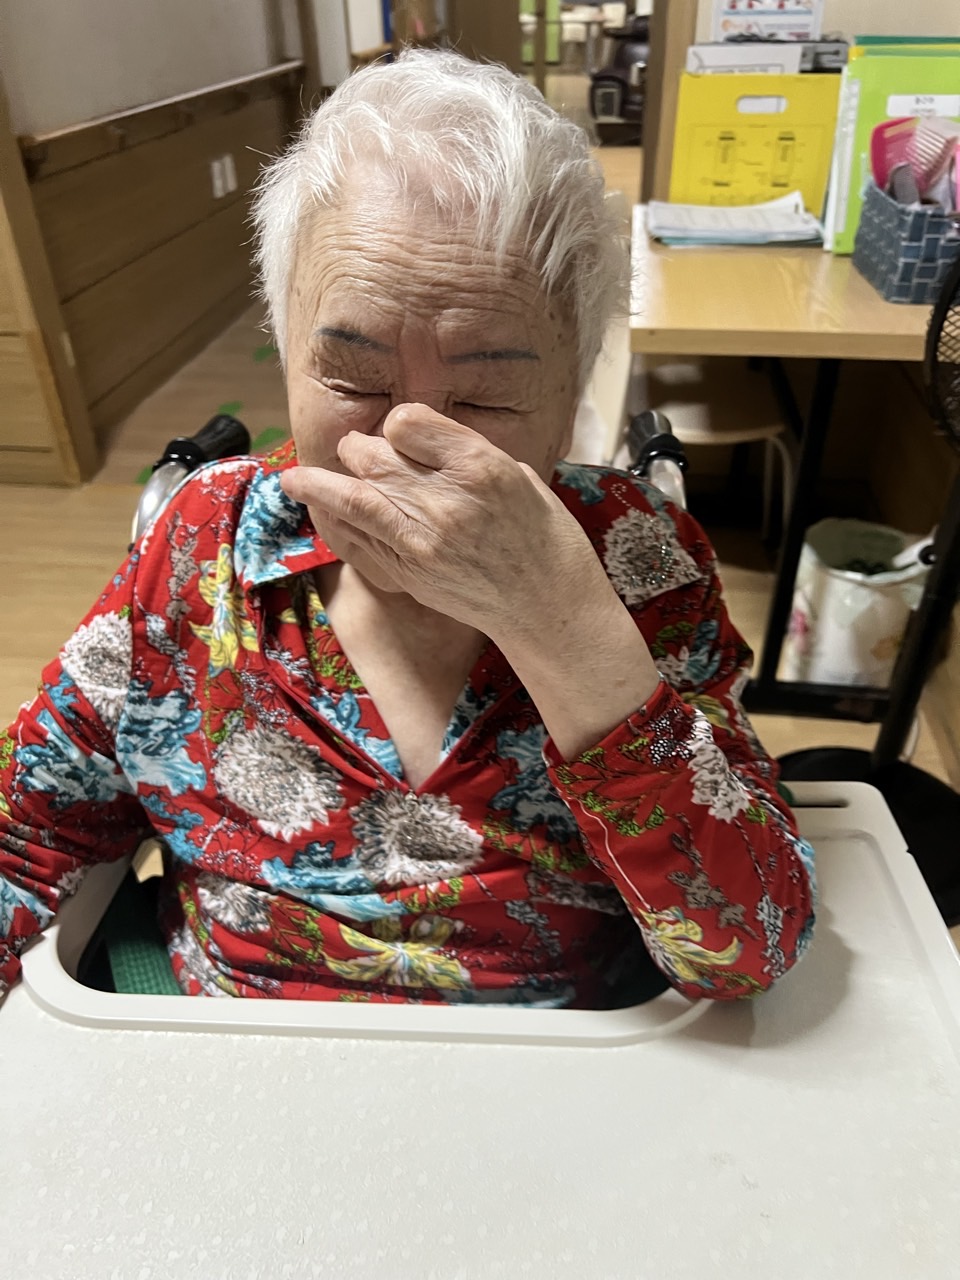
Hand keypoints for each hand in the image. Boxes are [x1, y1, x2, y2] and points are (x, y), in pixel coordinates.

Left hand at [279, 404, 602, 640]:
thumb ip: (466, 454)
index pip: (406, 422)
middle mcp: (444, 499)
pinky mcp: (408, 572)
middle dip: (357, 451)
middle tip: (354, 453)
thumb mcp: (519, 475)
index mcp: (478, 465)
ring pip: (352, 499)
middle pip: (373, 457)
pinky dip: (336, 524)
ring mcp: (421, 540)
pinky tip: (322, 515)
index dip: (397, 425)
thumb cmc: (543, 537)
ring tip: (292, 481)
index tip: (400, 432)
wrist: (547, 605)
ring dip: (317, 486)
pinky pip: (358, 540)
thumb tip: (419, 438)